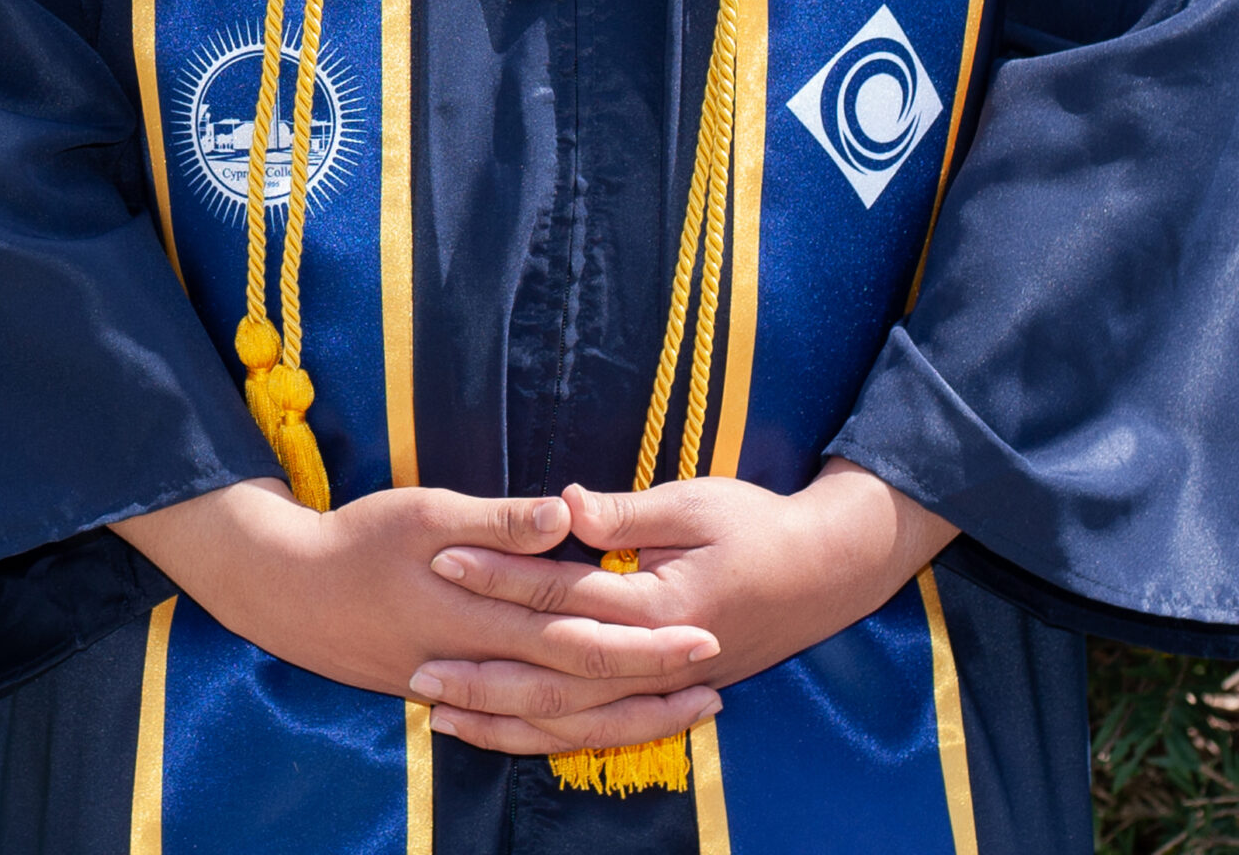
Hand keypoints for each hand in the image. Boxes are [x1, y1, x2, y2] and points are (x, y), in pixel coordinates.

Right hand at [112, 478, 722, 734]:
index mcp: (480, 610)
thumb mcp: (426, 510)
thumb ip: (499, 521)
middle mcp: (480, 661)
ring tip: (682, 712)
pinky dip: (570, 731)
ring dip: (623, 715)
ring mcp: (467, 688)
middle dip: (650, 680)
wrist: (288, 593)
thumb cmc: (359, 538)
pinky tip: (605, 729)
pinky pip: (524, 727)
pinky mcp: (453, 697)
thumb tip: (565, 515)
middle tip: (714, 673)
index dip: (641, 631)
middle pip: (580, 681)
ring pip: (558, 716)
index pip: (578, 627)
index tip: (700, 627)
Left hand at [410, 461, 951, 756]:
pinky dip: (543, 737)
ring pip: (568, 721)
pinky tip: (500, 731)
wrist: (823, 575)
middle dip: (481, 671)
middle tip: (415, 665)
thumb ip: (626, 512)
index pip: (562, 593)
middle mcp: (654, 660)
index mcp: (660, 605)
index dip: (501, 574)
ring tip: (439, 711)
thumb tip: (561, 503)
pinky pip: (594, 732)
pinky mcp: (660, 697)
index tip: (444, 556)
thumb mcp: (697, 501)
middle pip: (552, 676)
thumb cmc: (759, 525)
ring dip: (502, 718)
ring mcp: (658, 688)